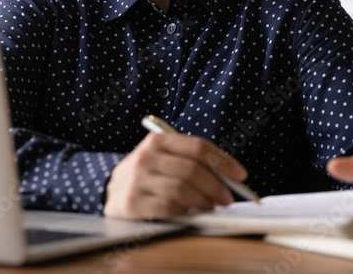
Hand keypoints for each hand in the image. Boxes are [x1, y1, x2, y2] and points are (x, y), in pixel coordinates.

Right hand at [104, 131, 247, 219]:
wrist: (112, 191)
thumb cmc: (148, 175)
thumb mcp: (165, 159)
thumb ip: (192, 163)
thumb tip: (229, 177)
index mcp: (158, 141)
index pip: (198, 147)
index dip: (223, 161)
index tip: (240, 175)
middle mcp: (146, 157)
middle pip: (192, 170)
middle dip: (216, 186)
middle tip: (227, 198)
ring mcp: (137, 180)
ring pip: (182, 190)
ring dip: (203, 200)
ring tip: (210, 206)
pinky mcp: (132, 203)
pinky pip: (168, 207)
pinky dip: (184, 211)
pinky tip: (189, 212)